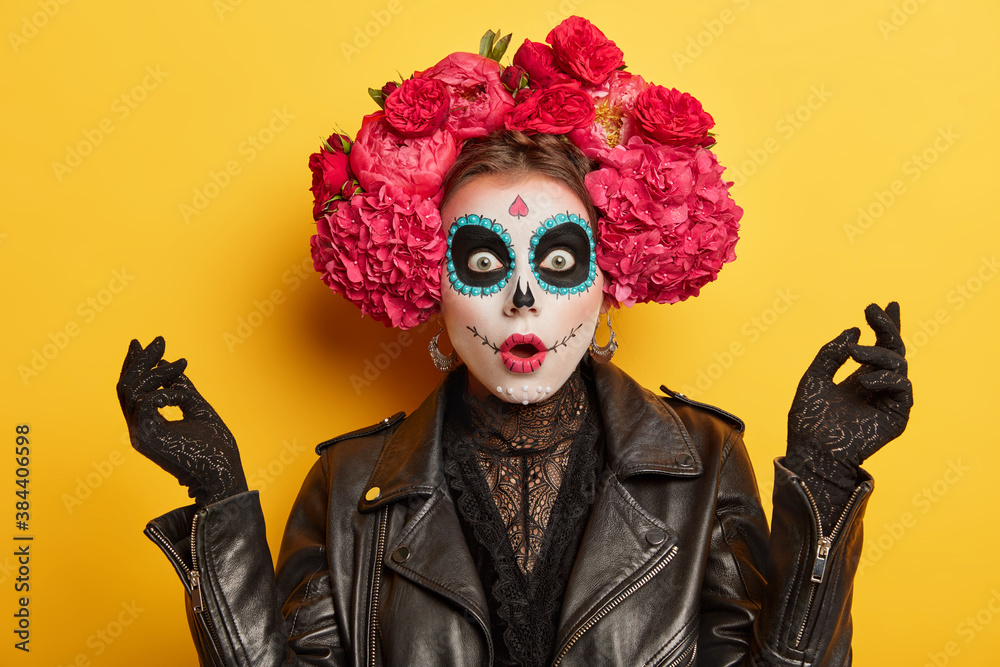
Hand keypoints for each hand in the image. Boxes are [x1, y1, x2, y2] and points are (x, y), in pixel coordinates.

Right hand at [117, 336, 247, 505]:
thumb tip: (168, 366)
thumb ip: (180, 389)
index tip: (141, 343)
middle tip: (159, 340)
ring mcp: (140, 435)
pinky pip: (146, 402)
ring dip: (156, 371)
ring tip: (181, 364)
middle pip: (125, 387)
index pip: (132, 391)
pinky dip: (165, 391)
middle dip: (141, 360)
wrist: (224, 474)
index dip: (134, 366)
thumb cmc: (216, 447)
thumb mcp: (197, 408)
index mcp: (148, 425)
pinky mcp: (148, 438)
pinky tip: (182, 393)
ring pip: (132, 391)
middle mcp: (138, 430)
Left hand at [785, 303, 912, 524]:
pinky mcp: (897, 415)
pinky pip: (903, 388)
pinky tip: (867, 379)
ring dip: (878, 353)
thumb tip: (853, 330)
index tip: (886, 304)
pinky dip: (887, 378)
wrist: (812, 452)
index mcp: (860, 378)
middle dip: (887, 327)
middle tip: (874, 312)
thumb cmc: (809, 420)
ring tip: (855, 353)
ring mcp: (888, 400)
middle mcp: (877, 386)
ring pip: (898, 363)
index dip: (885, 325)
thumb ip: (831, 353)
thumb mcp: (815, 378)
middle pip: (893, 350)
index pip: (879, 347)